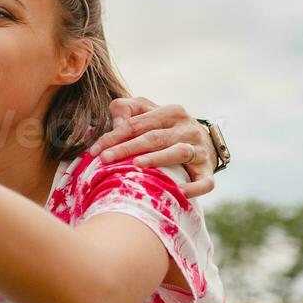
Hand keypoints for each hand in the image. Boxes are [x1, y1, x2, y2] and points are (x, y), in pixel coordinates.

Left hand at [88, 97, 216, 197]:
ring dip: (158, 159)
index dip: (114, 136)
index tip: (95, 150)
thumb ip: (128, 110)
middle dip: (127, 148)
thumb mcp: (148, 112)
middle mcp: (187, 129)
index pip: (137, 124)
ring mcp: (200, 149)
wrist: (205, 140)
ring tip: (137, 165)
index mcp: (170, 112)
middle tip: (105, 159)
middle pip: (154, 138)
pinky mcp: (208, 170)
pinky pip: (205, 180)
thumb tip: (115, 123)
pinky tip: (179, 192)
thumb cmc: (166, 128)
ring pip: (179, 153)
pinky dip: (194, 187)